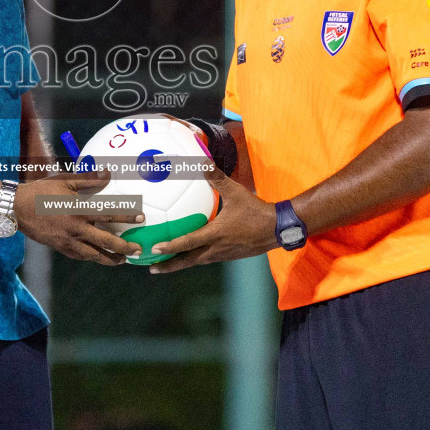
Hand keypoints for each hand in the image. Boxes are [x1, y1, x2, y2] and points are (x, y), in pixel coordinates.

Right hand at [13, 169, 140, 265]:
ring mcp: (68, 241)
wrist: (16, 208)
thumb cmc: (41, 191)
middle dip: (125, 247)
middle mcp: (76, 228)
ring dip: (111, 259)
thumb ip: (88, 180)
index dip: (127, 216)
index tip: (141, 218)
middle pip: (107, 242)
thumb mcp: (65, 181)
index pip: (109, 214)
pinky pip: (80, 256)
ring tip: (123, 260)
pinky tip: (99, 257)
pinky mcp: (60, 248)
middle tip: (138, 250)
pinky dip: (92, 257)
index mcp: (79, 210)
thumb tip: (108, 173)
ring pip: (94, 255)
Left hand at [148, 168, 276, 273]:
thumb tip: (202, 161)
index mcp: (215, 234)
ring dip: (181, 264)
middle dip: (169, 266)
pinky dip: (196, 259)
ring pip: (198, 261)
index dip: (170, 247)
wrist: (278, 229)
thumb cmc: (256, 211)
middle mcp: (217, 248)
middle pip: (188, 261)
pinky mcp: (230, 256)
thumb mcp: (236, 192)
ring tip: (166, 264)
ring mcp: (223, 254)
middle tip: (152, 268)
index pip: (188, 242)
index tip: (154, 249)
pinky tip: (193, 253)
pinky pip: (208, 259)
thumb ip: (217, 178)